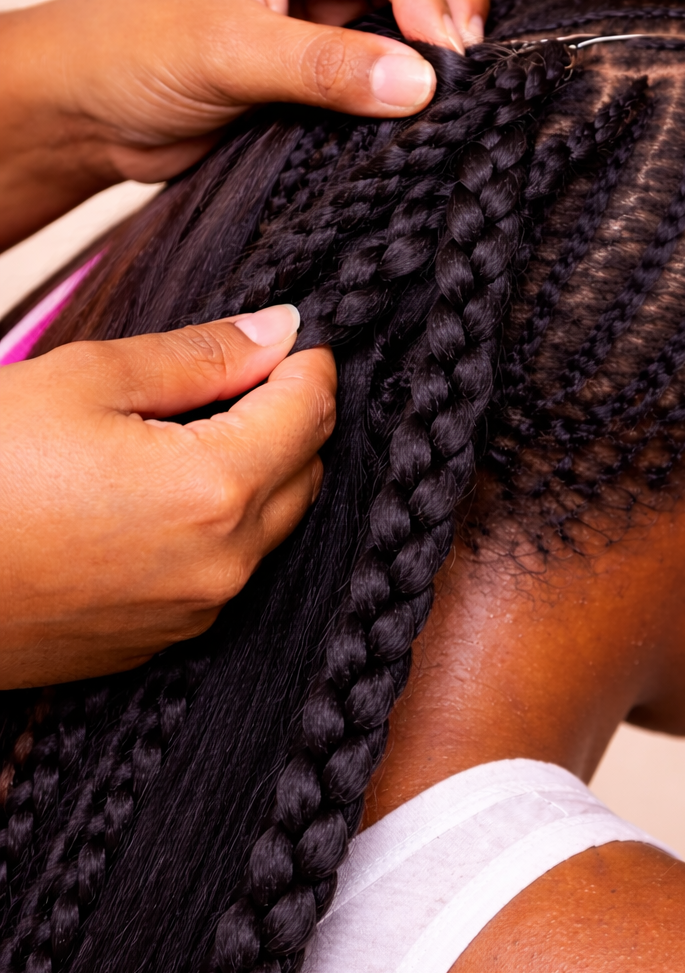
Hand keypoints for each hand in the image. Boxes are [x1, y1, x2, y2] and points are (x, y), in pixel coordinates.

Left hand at [0, 0, 489, 246]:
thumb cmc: (130, 53)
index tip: (443, 56)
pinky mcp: (329, 41)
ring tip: (449, 88)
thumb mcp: (229, 55)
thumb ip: (328, 67)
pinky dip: (418, 67)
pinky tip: (423, 100)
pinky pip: (397, 44)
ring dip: (441, 34)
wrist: (87, 108)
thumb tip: (423, 81)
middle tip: (463, 68)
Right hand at [0, 305, 336, 686]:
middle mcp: (222, 564)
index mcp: (215, 490)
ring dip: (257, 475)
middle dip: (289, 419)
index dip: (308, 365)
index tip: (290, 340)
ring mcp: (193, 613)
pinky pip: (223, 574)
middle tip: (235, 379)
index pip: (311, 414)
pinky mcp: (159, 641)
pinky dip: (216, 529)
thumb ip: (198, 357)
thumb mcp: (86, 381)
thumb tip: (277, 332)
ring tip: (186, 433)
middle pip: (305, 473)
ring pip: (270, 528)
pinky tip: (154, 497)